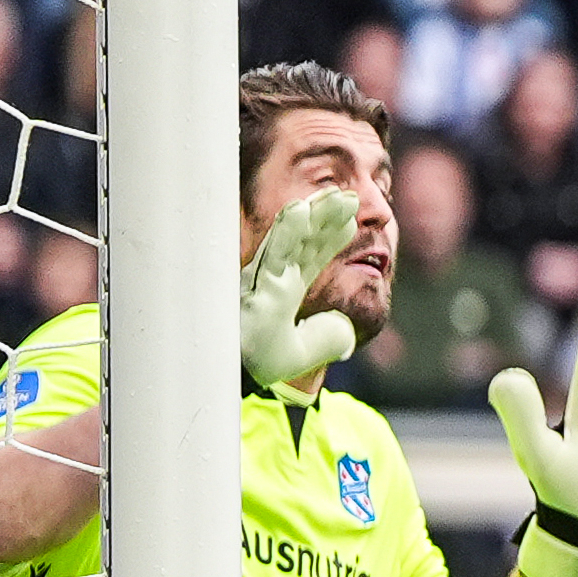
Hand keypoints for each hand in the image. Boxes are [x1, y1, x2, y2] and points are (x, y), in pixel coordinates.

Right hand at [241, 187, 357, 390]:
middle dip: (325, 217)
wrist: (225, 379)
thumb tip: (348, 333)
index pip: (311, 256)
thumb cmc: (253, 365)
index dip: (330, 236)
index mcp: (282, 291)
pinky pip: (273, 253)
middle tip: (350, 197)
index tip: (352, 216)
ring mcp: (261, 279)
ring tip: (334, 196)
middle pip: (303, 240)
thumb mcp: (302, 354)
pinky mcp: (254, 285)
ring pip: (289, 238)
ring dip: (311, 215)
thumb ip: (327, 340)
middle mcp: (270, 279)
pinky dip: (288, 231)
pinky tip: (301, 210)